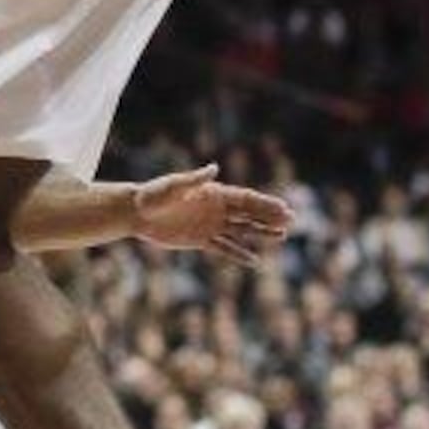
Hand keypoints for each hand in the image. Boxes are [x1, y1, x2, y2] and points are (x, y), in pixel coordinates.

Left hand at [133, 169, 294, 263]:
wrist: (137, 213)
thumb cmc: (154, 195)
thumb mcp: (174, 186)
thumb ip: (195, 180)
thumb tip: (213, 168)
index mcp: (213, 193)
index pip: (245, 199)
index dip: (265, 204)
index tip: (283, 208)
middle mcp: (216, 208)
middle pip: (248, 214)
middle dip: (269, 217)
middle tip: (292, 220)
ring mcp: (210, 225)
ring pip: (242, 231)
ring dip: (261, 233)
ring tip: (281, 236)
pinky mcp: (201, 240)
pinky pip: (225, 248)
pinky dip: (239, 254)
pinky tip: (255, 261)